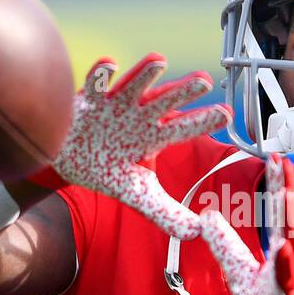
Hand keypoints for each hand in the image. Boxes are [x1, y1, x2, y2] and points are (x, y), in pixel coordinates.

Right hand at [29, 54, 231, 239]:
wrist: (67, 163)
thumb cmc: (107, 170)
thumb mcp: (138, 194)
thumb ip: (165, 212)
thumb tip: (195, 233)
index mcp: (153, 136)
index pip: (184, 128)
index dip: (203, 121)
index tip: (226, 115)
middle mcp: (138, 116)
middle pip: (164, 101)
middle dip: (183, 92)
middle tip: (205, 81)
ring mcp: (113, 105)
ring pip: (132, 85)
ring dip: (145, 74)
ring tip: (160, 62)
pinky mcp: (86, 101)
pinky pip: (94, 84)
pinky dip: (100, 74)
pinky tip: (109, 66)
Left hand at [198, 153, 293, 294]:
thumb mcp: (241, 277)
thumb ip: (226, 246)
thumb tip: (206, 216)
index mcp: (284, 257)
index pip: (280, 216)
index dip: (278, 187)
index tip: (274, 156)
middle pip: (293, 225)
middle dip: (289, 193)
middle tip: (283, 160)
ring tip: (288, 196)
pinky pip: (292, 293)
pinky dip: (289, 274)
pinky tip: (284, 255)